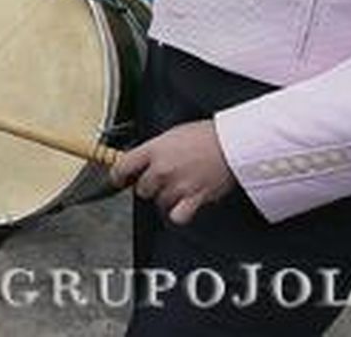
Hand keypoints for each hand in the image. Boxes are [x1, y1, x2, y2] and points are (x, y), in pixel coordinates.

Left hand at [112, 120, 235, 224]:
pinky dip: (178, 213)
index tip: (119, 179)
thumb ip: (154, 149)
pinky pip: (177, 216)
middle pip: (141, 189)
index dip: (118, 176)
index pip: (122, 168)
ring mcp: (177, 185)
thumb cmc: (206, 136)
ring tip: (178, 188)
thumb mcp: (172, 134)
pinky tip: (183, 205)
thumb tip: (144, 160)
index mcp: (154, 150)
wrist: (232, 144)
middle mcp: (162, 169)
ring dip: (165, 198)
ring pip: (159, 203)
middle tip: (161, 180)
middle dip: (149, 186)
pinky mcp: (194, 199)